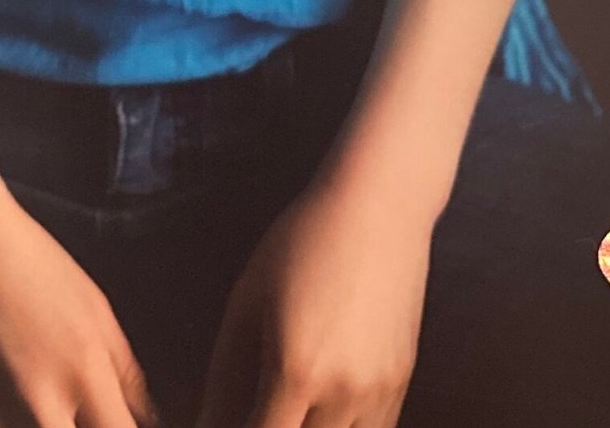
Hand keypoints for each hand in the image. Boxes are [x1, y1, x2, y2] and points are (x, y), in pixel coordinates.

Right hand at [0, 174, 161, 427]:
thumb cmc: (19, 258)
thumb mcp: (93, 305)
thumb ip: (125, 374)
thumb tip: (145, 420)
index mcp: (83, 372)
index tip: (109, 419)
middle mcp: (37, 405)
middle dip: (71, 427)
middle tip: (64, 408)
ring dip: (26, 422)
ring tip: (20, 387)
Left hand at [193, 168, 432, 427]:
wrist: (379, 205)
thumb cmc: (304, 240)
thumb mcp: (249, 297)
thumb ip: (224, 371)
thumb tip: (207, 419)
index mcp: (297, 371)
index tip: (233, 422)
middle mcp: (343, 392)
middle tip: (262, 407)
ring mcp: (380, 390)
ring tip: (292, 404)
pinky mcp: (403, 380)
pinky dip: (345, 427)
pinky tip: (323, 406)